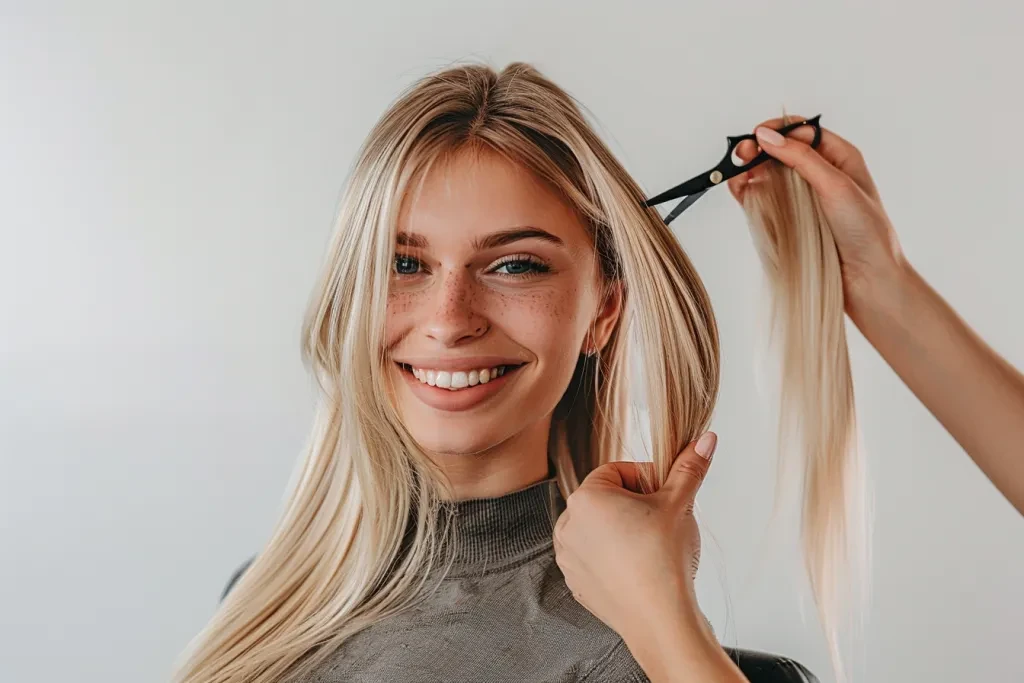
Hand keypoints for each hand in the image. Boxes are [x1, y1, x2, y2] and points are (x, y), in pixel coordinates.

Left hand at [551, 432, 717, 643]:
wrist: (661, 619)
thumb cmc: (664, 559)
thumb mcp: (679, 503)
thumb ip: (689, 468)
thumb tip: (705, 439)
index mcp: (586, 498)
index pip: (618, 471)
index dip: (647, 479)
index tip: (665, 496)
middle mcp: (568, 525)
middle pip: (606, 499)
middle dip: (634, 505)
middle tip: (661, 522)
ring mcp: (568, 557)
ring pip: (600, 529)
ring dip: (623, 530)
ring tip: (650, 547)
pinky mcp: (576, 583)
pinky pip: (595, 558)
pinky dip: (614, 558)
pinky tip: (638, 568)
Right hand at [727, 115, 906, 312]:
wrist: (867, 278)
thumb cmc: (866, 232)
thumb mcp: (837, 186)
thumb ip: (801, 159)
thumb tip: (768, 137)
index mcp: (839, 157)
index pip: (802, 132)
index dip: (778, 130)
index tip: (757, 136)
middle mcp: (819, 174)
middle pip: (780, 150)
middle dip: (759, 149)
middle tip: (742, 154)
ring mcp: (802, 197)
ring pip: (767, 173)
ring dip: (749, 169)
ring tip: (737, 173)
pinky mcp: (788, 218)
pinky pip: (762, 198)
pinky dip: (747, 191)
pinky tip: (740, 189)